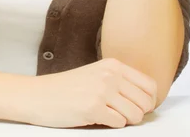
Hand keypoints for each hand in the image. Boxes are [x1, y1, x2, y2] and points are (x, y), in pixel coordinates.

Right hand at [23, 58, 157, 128]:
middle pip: (146, 102)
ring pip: (136, 115)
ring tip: (108, 115)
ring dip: (125, 120)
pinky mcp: (94, 108)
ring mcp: (102, 90)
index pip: (150, 85)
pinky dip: (112, 125)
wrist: (39, 95)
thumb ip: (120, 81)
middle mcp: (110, 74)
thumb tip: (148, 101)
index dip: (148, 101)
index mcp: (113, 65)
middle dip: (138, 113)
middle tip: (121, 114)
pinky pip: (120, 123)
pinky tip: (97, 117)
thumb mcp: (96, 75)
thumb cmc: (67, 88)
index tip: (137, 106)